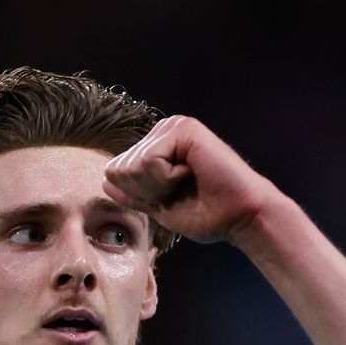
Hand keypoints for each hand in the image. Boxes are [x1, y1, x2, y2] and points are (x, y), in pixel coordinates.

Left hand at [103, 115, 274, 243]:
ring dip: (159, 186)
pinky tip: (192, 173)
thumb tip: (105, 181)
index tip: (171, 198)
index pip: (115, 172)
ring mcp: (173, 127)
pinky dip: (168, 178)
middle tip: (182, 191)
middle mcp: (162, 131)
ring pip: (133, 165)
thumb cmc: (209, 215)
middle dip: (146, 191)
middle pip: (119, 168)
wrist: (240, 218)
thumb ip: (134, 194)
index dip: (138, 195)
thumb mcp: (161, 207)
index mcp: (156, 147)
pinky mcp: (183, 129)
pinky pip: (150, 160)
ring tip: (189, 181)